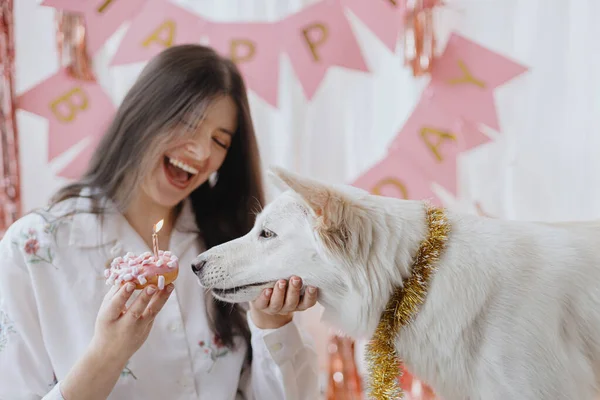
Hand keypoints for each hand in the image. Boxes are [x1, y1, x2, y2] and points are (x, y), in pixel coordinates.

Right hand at [61, 282, 173, 399]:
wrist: (110, 353)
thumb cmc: (107, 325)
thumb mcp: (105, 311)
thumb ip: (114, 294)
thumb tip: (126, 274)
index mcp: (108, 319)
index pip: (115, 306)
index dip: (123, 295)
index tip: (130, 284)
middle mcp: (124, 325)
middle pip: (135, 311)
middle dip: (144, 298)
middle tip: (153, 286)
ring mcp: (138, 329)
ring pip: (151, 313)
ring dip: (161, 298)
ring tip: (169, 286)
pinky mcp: (147, 330)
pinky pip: (154, 313)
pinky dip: (161, 300)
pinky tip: (167, 289)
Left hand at [249, 276, 317, 328]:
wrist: (264, 293)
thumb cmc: (284, 281)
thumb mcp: (292, 279)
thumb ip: (298, 273)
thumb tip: (304, 257)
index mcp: (299, 302)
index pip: (308, 302)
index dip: (311, 296)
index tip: (312, 286)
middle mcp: (287, 307)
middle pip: (292, 302)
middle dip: (294, 290)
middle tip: (295, 279)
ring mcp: (274, 308)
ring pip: (277, 304)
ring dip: (280, 293)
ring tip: (281, 282)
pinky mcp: (261, 306)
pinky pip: (262, 304)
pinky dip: (265, 297)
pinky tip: (267, 290)